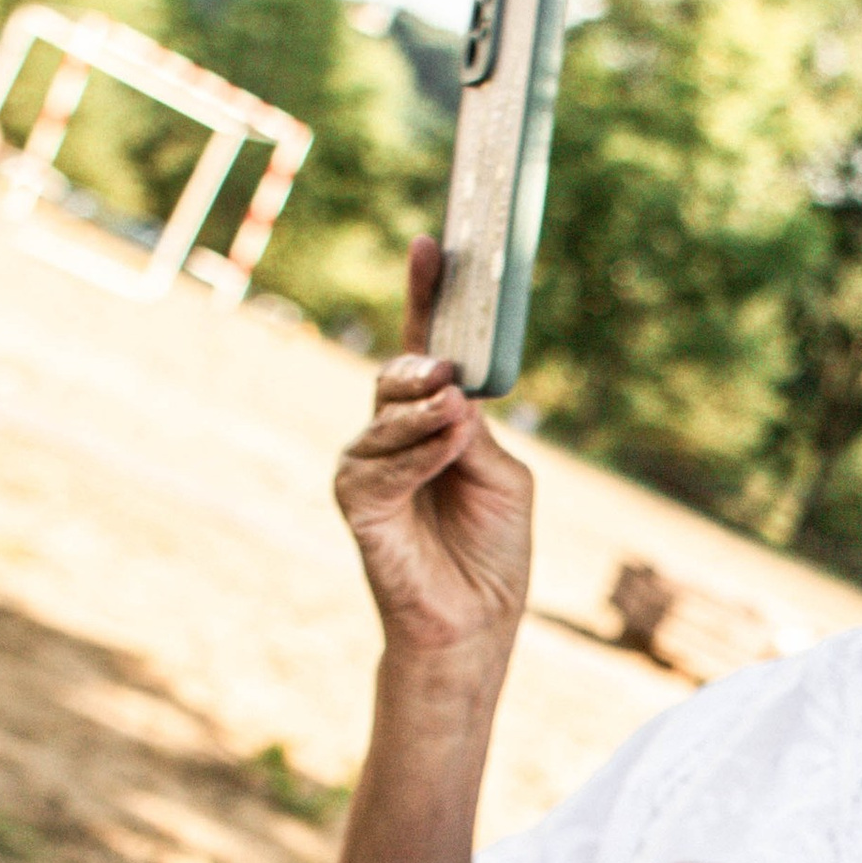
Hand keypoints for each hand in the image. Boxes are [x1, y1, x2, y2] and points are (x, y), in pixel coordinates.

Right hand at [334, 237, 534, 662]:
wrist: (477, 620)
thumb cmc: (494, 548)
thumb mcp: (503, 476)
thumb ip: (475, 433)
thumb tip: (451, 395)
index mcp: (437, 418)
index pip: (427, 345)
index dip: (428, 294)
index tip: (434, 243)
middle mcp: (396, 434)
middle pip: (399, 373)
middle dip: (423, 363)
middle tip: (449, 369)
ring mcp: (370, 466)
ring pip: (387, 415)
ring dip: (423, 412)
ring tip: (455, 411)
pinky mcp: (358, 502)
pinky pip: (379, 464)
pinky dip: (415, 452)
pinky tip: (444, 444)